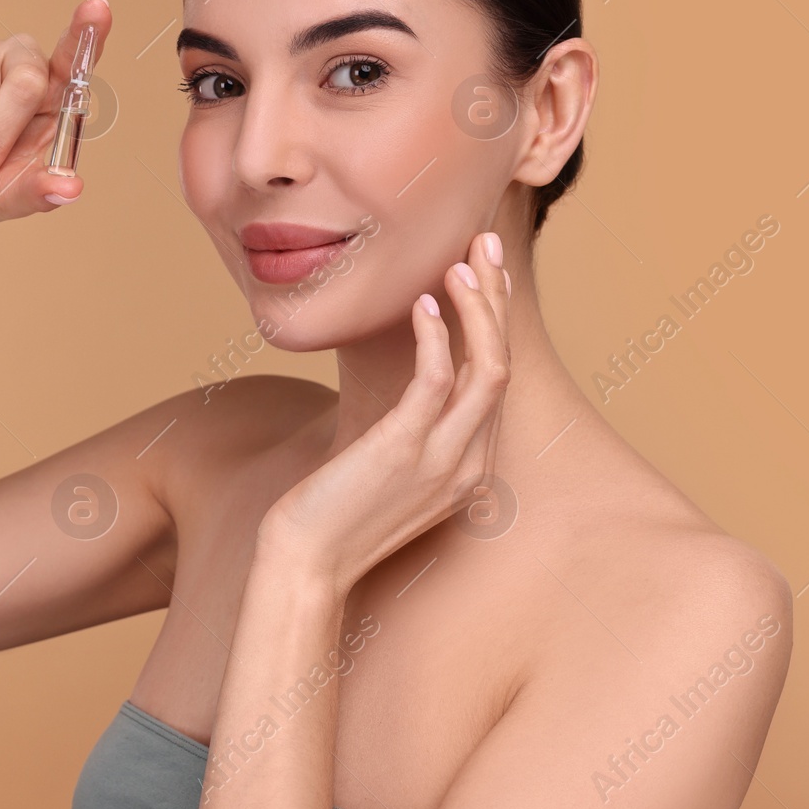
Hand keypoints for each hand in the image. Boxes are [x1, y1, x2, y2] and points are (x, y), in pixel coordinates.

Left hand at [261, 230, 512, 595]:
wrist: (305, 565)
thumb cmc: (334, 514)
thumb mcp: (387, 468)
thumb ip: (412, 430)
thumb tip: (411, 386)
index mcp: (470, 465)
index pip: (497, 379)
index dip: (494, 320)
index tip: (483, 273)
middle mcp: (469, 463)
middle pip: (504, 365)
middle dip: (497, 300)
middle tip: (485, 244)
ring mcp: (443, 460)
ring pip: (488, 369)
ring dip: (479, 309)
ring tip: (460, 262)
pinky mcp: (404, 450)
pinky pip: (436, 380)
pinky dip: (435, 335)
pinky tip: (422, 303)